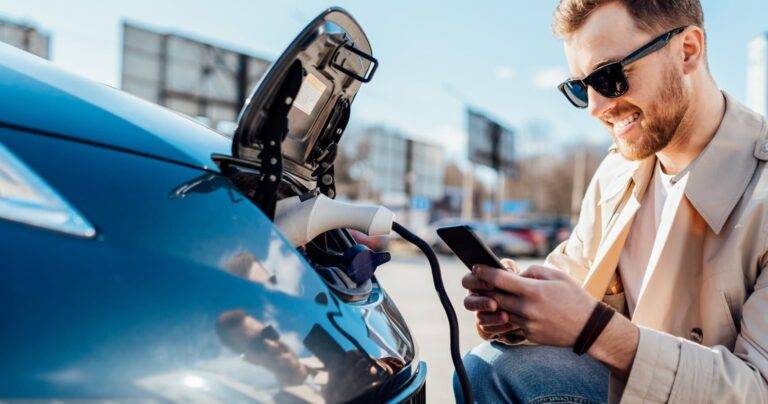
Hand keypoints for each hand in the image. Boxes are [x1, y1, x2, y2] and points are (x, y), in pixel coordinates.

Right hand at [462, 258, 520, 336]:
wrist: (529, 305)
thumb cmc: (518, 284)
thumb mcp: (514, 273)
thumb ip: (508, 267)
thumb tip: (506, 268)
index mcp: (477, 283)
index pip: (467, 281)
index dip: (477, 282)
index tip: (492, 283)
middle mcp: (475, 299)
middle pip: (468, 303)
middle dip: (481, 303)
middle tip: (494, 304)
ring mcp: (480, 314)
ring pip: (479, 318)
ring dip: (492, 318)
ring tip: (506, 316)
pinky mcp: (487, 328)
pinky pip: (488, 330)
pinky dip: (500, 328)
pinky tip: (512, 325)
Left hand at [474, 264, 596, 346]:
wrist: (589, 327)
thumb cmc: (573, 296)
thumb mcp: (556, 276)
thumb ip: (532, 271)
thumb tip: (514, 275)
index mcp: (533, 291)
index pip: (500, 280)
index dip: (484, 272)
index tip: (476, 266)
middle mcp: (527, 309)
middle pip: (494, 297)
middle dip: (483, 288)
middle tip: (476, 280)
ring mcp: (527, 324)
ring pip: (501, 311)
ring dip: (494, 302)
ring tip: (490, 293)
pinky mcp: (528, 335)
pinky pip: (512, 323)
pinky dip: (508, 314)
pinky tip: (508, 307)